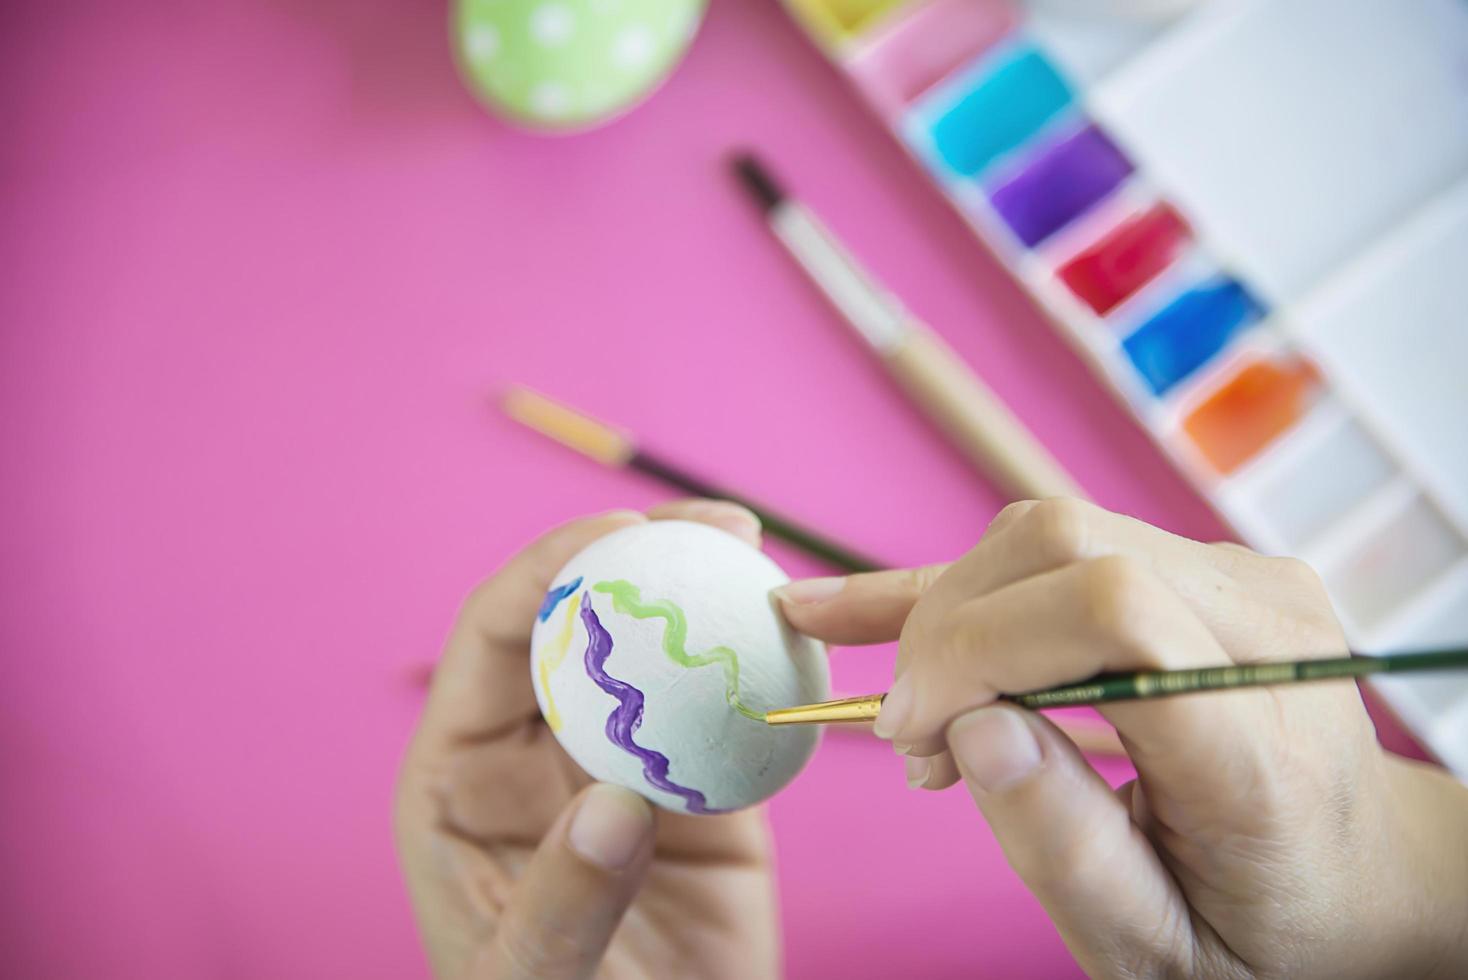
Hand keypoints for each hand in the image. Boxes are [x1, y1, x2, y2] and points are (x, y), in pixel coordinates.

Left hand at [395, 501, 779, 979]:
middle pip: (586, 622)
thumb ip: (562, 902)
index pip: (494, 639)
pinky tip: (806, 638)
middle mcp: (541, 753)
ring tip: (765, 557)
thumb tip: (616, 800)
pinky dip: (769, 668)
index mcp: (463, 777)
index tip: (619, 539)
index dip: (548, 571)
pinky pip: (734, 714)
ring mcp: (626, 766)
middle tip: (716, 525)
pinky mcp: (703, 794)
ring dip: (711, 596)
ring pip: (663, 656)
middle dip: (642, 555)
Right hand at [778, 498, 1467, 978]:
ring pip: (1049, 533)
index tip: (911, 732)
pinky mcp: (1208, 567)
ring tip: (921, 714)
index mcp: (1260, 739)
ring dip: (954, 610)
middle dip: (948, 629)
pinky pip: (1066, 548)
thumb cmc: (1259, 927)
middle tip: (908, 735)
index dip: (977, 647)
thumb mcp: (1157, 946)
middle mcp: (1267, 634)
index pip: (1107, 610)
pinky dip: (963, 582)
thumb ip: (1064, 846)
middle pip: (1064, 547)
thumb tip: (968, 728)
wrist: (1360, 881)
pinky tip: (854, 599)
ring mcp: (1246, 584)